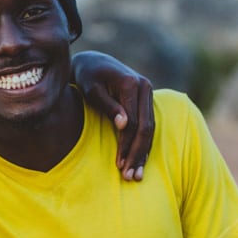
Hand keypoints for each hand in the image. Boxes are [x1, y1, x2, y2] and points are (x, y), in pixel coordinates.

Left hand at [71, 50, 153, 180]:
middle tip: (130, 176)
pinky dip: (145, 143)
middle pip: (146, 127)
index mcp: (131, 84)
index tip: (119, 164)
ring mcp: (148, 92)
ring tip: (136, 175)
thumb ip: (107, 106)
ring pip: (151, 128)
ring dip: (144, 153)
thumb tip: (124, 125)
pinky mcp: (147, 99)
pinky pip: (149, 124)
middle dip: (138, 154)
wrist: (93, 61)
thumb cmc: (87, 76)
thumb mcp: (91, 89)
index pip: (133, 122)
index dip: (126, 145)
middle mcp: (145, 86)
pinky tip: (140, 161)